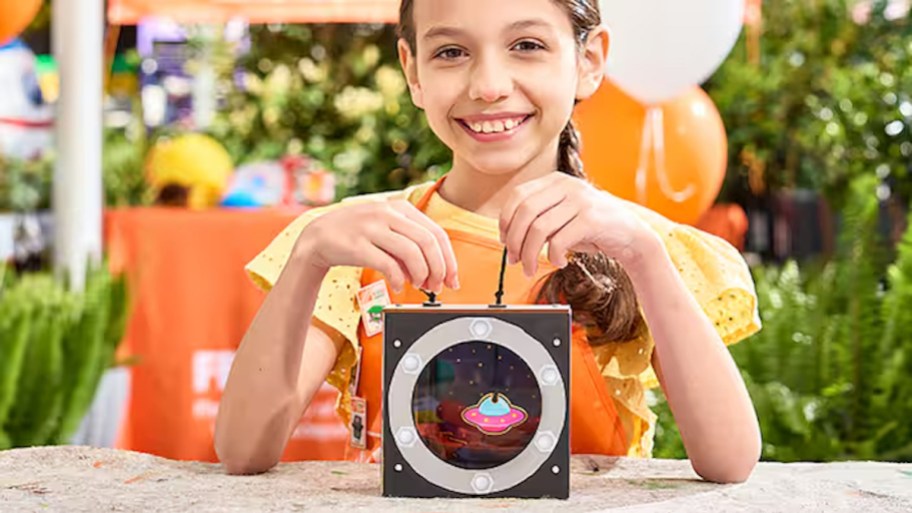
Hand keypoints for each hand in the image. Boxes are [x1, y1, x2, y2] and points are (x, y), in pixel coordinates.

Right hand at [297, 199, 458, 292]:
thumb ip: (411, 245)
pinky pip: (388, 264)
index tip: (452, 279)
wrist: (319, 235)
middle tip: (437, 286)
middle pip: (428, 242)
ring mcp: (372, 228)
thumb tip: (435, 272)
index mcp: (401, 207)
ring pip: (411, 253)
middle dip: (438, 269)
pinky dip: (398, 279)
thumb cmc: (358, 234)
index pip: (437, 233)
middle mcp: (388, 213)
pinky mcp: (357, 245)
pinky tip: (397, 287)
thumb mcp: (388, 229)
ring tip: (418, 286)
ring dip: (421, 275)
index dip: (449, 260)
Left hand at [499, 173, 656, 276]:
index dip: (505, 221)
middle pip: (525, 212)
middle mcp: (567, 185)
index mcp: (555, 180)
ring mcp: (580, 200)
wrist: (631, 236)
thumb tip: (508, 239)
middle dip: (514, 241)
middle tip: (515, 261)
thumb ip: (538, 220)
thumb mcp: (561, 217)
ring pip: (539, 229)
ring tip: (531, 268)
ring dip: (530, 255)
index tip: (504, 241)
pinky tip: (560, 262)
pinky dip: (554, 256)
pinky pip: (559, 240)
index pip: (518, 196)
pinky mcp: (591, 218)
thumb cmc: (591, 229)